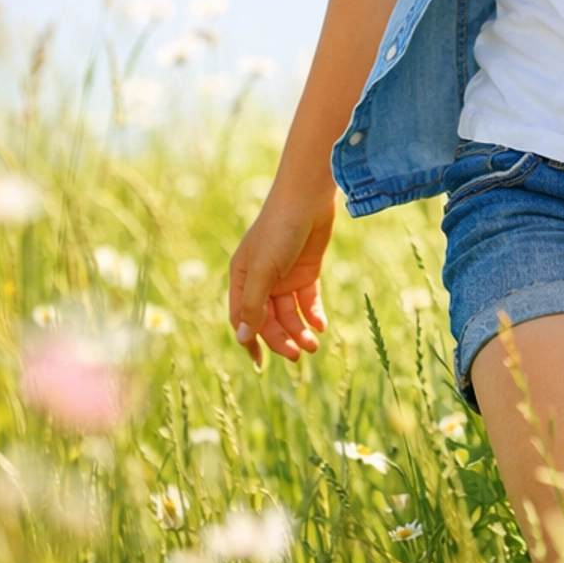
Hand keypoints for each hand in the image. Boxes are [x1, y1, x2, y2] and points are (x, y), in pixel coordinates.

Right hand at [228, 181, 336, 366]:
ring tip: (314, 344)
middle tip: (298, 354)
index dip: (250, 340)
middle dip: (282, 339)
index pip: (243, 318)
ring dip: (300, 330)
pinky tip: (321, 325)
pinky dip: (313, 314)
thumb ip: (255, 305)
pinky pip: (307, 301)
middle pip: (269, 320)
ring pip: (289, 314)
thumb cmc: (279, 230)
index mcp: (242, 278)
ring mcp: (284, 277)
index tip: (260, 363)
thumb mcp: (264, 270)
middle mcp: (261, 280)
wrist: (308, 198)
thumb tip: (243, 337)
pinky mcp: (305, 272)